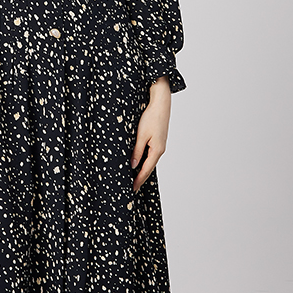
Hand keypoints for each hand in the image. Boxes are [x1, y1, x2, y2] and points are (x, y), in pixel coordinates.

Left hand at [131, 77, 170, 191]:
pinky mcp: (158, 140)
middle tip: (133, 188)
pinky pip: (150, 154)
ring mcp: (160, 145)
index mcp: (157, 150)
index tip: (132, 189)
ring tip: (134, 178)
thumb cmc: (151, 117)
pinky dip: (144, 161)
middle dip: (140, 178)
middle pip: (148, 168)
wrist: (160, 103)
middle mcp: (160, 150)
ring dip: (142, 170)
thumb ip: (137, 151)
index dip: (138, 180)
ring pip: (149, 161)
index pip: (146, 170)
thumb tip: (133, 166)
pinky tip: (139, 163)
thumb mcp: (141, 135)